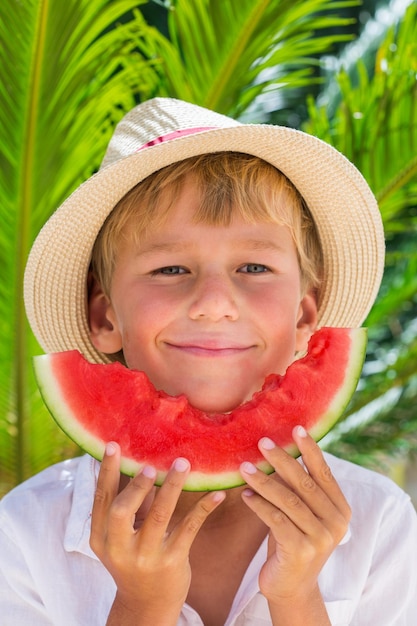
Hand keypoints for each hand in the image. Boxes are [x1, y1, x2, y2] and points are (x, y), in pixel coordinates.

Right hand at [90, 443, 224, 624]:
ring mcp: (146, 556)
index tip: (113, 445)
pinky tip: (217, 493)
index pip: (101, 500)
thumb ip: (131, 503)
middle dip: (137, 485)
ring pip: (160, 516)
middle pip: (121, 511)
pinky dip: (204, 508)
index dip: (106, 471)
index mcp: (102, 538)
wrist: (147, 604)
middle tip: (151, 464)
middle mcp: (120, 548)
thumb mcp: (122, 536)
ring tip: (183, 464)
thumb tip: (139, 461)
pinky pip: (189, 528)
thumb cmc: (134, 558)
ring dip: (171, 487)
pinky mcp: (172, 561)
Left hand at [239, 426, 350, 610]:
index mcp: (341, 509)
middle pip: (305, 483)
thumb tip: (279, 448)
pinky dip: (258, 505)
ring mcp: (320, 539)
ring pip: (288, 501)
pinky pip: (276, 520)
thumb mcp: (300, 512)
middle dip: (282, 460)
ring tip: (244, 468)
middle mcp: (336, 523)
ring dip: (263, 481)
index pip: (324, 473)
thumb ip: (298, 487)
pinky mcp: (300, 551)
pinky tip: (245, 495)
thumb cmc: (292, 539)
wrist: (291, 587)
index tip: (296, 427)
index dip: (311, 449)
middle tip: (262, 442)